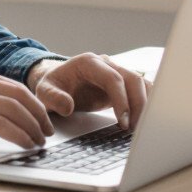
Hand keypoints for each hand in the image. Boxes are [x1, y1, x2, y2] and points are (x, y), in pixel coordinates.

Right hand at [0, 66, 54, 149]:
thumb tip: (11, 110)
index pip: (16, 87)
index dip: (35, 105)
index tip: (44, 121)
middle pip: (19, 96)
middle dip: (38, 116)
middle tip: (47, 133)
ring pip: (13, 109)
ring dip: (31, 127)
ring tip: (38, 142)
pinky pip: (0, 125)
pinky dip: (17, 135)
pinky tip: (24, 144)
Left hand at [27, 54, 151, 130]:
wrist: (58, 81)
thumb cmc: (53, 86)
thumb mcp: (45, 92)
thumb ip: (53, 98)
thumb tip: (68, 107)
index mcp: (89, 62)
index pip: (113, 78)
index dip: (121, 100)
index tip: (123, 122)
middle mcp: (106, 64)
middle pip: (133, 79)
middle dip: (138, 105)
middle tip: (134, 129)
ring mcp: (116, 72)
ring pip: (141, 84)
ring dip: (145, 105)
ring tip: (141, 129)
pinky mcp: (123, 84)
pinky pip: (141, 90)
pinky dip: (146, 104)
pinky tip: (145, 121)